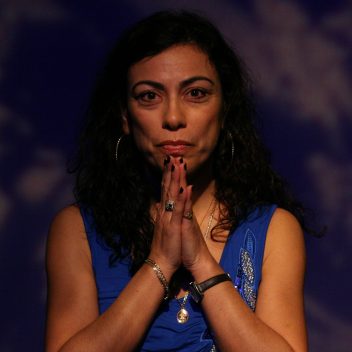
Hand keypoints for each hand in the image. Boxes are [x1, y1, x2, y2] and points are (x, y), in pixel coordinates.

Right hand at [148, 156, 185, 276]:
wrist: (161, 262)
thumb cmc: (165, 245)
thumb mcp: (163, 226)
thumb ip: (161, 213)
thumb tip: (158, 203)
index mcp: (164, 212)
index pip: (165, 189)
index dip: (167, 175)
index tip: (169, 162)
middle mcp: (164, 211)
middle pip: (167, 188)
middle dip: (170, 171)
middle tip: (172, 156)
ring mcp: (168, 217)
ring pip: (172, 194)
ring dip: (175, 178)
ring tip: (178, 164)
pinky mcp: (174, 225)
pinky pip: (179, 209)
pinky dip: (181, 197)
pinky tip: (185, 186)